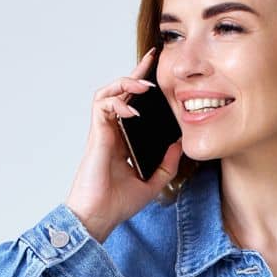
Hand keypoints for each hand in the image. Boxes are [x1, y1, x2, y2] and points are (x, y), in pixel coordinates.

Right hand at [64, 47, 184, 241]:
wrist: (99, 216)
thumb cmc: (118, 203)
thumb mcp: (153, 182)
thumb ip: (166, 164)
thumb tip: (179, 144)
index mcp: (124, 139)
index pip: (134, 106)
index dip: (143, 85)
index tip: (158, 68)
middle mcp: (113, 132)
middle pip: (121, 93)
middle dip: (136, 73)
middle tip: (152, 60)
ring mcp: (103, 132)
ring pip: (108, 93)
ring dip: (125, 84)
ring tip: (144, 85)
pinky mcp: (96, 134)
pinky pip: (103, 106)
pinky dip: (117, 102)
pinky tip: (132, 110)